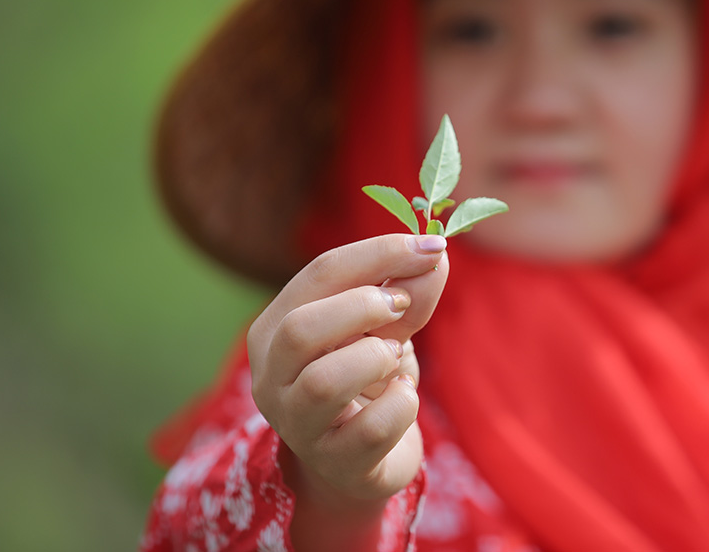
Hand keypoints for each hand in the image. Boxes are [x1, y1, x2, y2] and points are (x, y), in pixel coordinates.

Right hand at [247, 233, 447, 511]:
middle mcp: (272, 377)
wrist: (364, 458)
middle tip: (401, 308)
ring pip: (323, 382)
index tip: (432, 246)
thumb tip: (436, 255)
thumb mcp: (388, 328)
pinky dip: (401, 404)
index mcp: (276, 328)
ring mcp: (296, 424)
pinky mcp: (332, 462)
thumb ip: (410, 292)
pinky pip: (370, 429)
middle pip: (300, 329)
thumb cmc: (369, 379)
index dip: (380, 253)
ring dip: (376, 359)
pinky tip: (402, 398)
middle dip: (363, 307)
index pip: (320, 273)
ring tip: (394, 359)